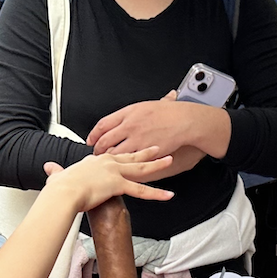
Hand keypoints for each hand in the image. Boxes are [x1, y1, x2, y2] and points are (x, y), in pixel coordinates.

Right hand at [43, 148, 175, 212]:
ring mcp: (114, 172)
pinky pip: (141, 190)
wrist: (63, 193)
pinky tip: (167, 195)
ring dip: (157, 164)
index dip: (125, 152)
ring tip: (170, 160)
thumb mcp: (58, 176)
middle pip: (131, 155)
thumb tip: (50, 168)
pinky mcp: (118, 184)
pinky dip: (156, 193)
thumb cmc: (60, 188)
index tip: (132, 150)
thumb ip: (56, 171)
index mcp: (95, 160)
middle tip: (159, 147)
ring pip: (141, 168)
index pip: (114, 155)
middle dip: (146, 151)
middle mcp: (107, 162)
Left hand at [88, 90, 225, 160]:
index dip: (94, 134)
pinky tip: (120, 171)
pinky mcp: (145, 152)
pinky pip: (129, 162)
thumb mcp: (147, 106)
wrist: (185, 120)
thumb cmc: (170, 112)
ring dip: (108, 160)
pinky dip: (123, 167)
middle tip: (96, 155)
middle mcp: (129, 125)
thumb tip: (122, 117)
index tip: (91, 140)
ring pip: (114, 153)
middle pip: (104, 140)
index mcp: (128, 112)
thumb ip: (133, 113)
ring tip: (106, 165)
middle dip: (98, 150)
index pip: (103, 124)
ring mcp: (136, 139)